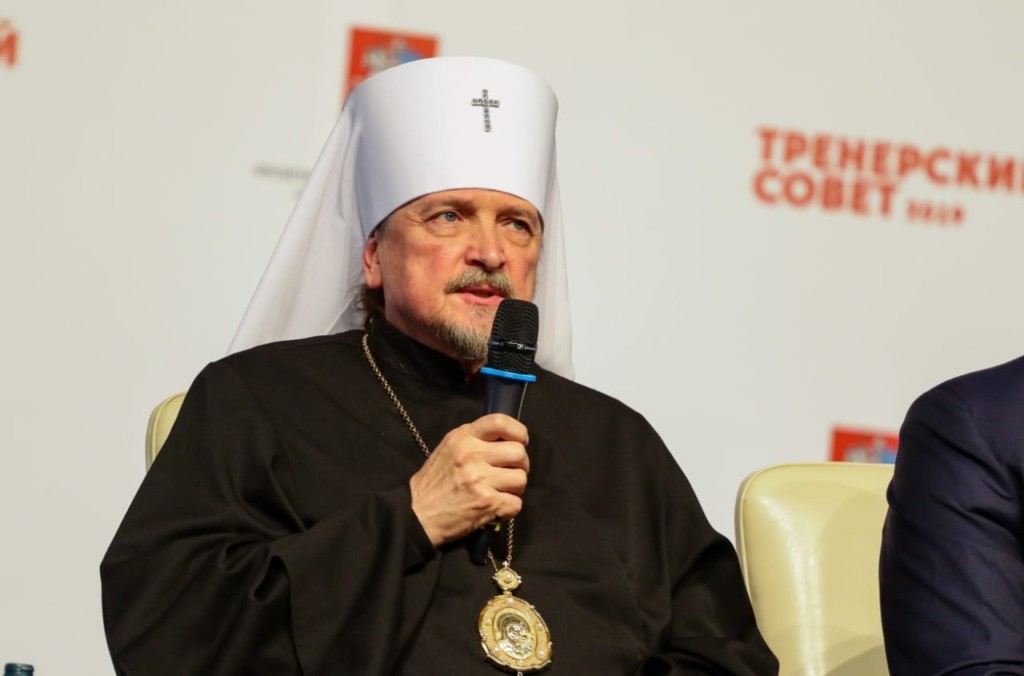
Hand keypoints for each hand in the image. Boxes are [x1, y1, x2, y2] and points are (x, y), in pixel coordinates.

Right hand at [409, 413, 529, 546]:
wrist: (416, 515)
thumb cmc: (433, 484)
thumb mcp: (447, 450)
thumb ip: (473, 441)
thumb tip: (505, 442)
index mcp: (462, 437)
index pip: (500, 422)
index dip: (518, 431)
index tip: (520, 441)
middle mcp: (471, 454)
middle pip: (518, 453)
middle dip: (520, 465)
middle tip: (510, 474)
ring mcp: (479, 479)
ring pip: (521, 479)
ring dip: (515, 489)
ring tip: (500, 492)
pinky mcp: (485, 502)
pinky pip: (516, 503)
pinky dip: (509, 509)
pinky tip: (496, 508)